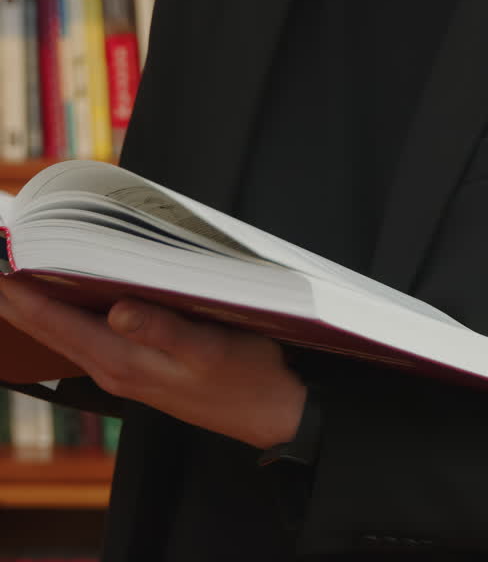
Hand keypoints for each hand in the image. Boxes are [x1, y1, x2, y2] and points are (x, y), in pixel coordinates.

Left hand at [0, 277, 306, 447]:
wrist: (271, 411)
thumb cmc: (245, 375)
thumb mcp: (209, 349)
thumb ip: (162, 330)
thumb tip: (117, 309)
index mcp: (121, 360)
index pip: (52, 321)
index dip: (18, 289)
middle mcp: (113, 365)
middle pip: (47, 326)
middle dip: (15, 291)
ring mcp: (124, 367)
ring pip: (64, 329)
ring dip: (36, 300)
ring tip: (12, 267)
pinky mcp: (139, 364)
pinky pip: (86, 333)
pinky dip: (66, 309)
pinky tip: (66, 291)